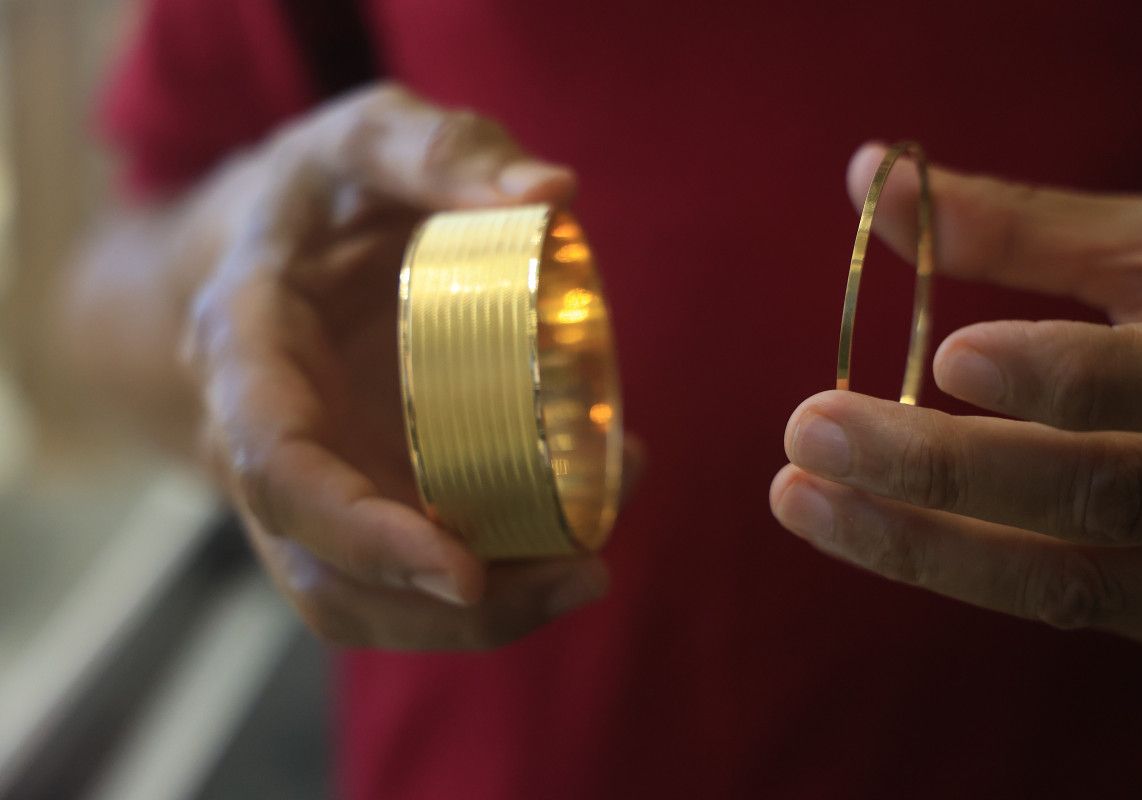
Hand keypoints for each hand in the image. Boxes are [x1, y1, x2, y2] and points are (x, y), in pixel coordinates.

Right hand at [184, 84, 608, 649]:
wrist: (273, 240)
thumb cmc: (322, 188)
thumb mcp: (367, 136)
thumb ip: (443, 150)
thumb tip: (552, 194)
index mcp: (245, 348)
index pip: (277, 466)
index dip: (360, 534)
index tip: (464, 572)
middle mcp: (257, 438)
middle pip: (323, 570)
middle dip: (445, 607)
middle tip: (581, 574)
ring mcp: (304, 483)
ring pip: (361, 599)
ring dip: (477, 616)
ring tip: (588, 570)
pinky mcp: (352, 497)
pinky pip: (401, 571)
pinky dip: (486, 580)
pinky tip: (569, 539)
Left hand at [771, 143, 1141, 655]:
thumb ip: (1026, 229)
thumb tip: (872, 177)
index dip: (1067, 377)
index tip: (948, 355)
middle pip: (1103, 500)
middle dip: (944, 471)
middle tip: (807, 431)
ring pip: (1072, 582)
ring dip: (921, 545)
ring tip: (801, 498)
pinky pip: (1067, 605)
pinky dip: (963, 569)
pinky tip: (872, 527)